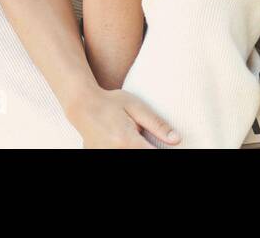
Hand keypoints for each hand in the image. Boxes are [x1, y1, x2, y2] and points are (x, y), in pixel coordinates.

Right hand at [65, 88, 180, 148]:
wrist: (82, 105)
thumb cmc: (111, 102)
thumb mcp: (136, 107)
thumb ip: (157, 125)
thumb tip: (177, 140)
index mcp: (127, 141)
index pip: (153, 154)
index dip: (163, 150)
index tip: (167, 146)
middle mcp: (116, 153)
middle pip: (142, 157)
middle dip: (148, 148)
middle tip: (143, 135)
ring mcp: (105, 156)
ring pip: (130, 157)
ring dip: (137, 148)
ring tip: (133, 137)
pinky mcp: (99, 157)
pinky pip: (119, 156)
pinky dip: (126, 148)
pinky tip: (123, 140)